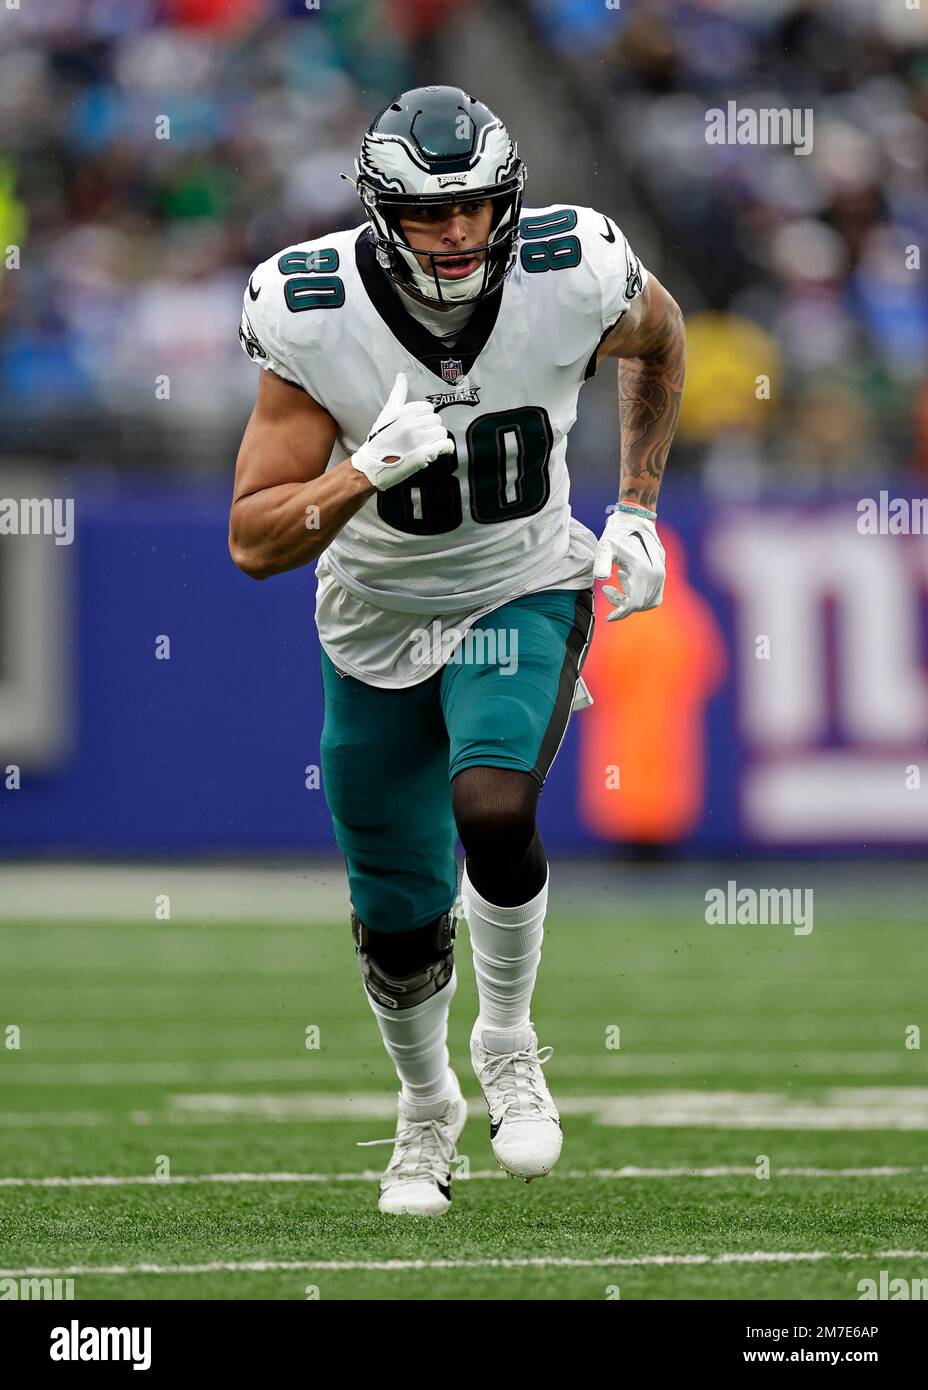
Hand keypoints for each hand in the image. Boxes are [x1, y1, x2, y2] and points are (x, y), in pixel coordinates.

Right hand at [351, 372, 453, 489]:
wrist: (372, 465)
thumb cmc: (379, 441)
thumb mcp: (387, 413)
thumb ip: (398, 394)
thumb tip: (401, 376)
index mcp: (404, 412)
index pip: (428, 408)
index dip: (424, 418)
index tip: (416, 426)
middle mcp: (411, 423)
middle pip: (436, 420)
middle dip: (430, 429)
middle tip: (419, 438)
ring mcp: (418, 439)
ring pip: (442, 432)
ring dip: (436, 439)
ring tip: (423, 446)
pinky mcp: (425, 454)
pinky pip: (446, 445)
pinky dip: (445, 448)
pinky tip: (437, 451)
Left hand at [593, 509, 665, 620]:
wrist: (635, 518)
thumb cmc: (616, 533)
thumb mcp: (604, 547)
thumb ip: (601, 563)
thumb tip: (601, 578)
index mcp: (642, 570)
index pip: (634, 603)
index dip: (620, 613)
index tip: (608, 617)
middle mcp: (656, 574)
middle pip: (640, 604)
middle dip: (622, 604)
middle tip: (607, 590)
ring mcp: (662, 573)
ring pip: (649, 601)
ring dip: (632, 598)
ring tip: (619, 580)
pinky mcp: (663, 571)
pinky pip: (655, 594)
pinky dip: (642, 594)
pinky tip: (628, 579)